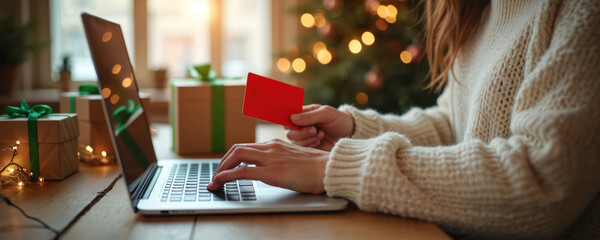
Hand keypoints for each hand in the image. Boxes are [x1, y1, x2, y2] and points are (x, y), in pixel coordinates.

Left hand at [207, 139, 329, 193]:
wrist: (329, 169)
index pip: (247, 147)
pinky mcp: (272, 171)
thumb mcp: (294, 160)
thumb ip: (280, 161)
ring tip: (215, 180)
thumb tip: (270, 170)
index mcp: (275, 144)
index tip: (226, 167)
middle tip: (216, 175)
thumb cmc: (317, 168)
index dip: (232, 157)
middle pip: (237, 149)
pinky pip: (243, 171)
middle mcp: (270, 147)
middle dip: (223, 162)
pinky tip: (220, 182)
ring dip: (221, 168)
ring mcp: (270, 158)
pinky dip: (227, 175)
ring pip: (236, 156)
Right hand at [286, 104, 354, 150]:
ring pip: (295, 142)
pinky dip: (311, 146)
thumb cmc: (339, 120)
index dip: (289, 121)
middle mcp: (302, 126)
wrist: (351, 134)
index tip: (296, 123)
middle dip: (301, 132)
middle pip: (289, 132)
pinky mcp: (309, 148)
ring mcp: (305, 138)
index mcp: (304, 114)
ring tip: (321, 134)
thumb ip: (310, 116)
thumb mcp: (327, 113)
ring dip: (308, 139)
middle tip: (315, 130)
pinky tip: (320, 141)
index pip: (288, 117)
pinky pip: (302, 150)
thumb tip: (292, 118)